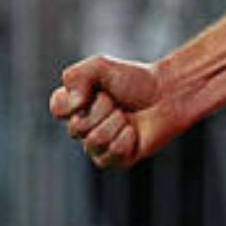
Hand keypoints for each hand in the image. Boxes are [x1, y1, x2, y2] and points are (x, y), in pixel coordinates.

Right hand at [50, 55, 181, 167]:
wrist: (168, 94)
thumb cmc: (136, 80)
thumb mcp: (101, 66)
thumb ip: (77, 76)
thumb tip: (74, 105)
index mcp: (76, 105)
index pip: (58, 109)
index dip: (74, 101)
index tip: (95, 90)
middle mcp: (84, 127)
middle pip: (77, 127)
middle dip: (103, 109)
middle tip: (118, 102)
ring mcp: (99, 146)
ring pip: (95, 141)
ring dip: (116, 123)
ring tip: (127, 116)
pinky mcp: (116, 160)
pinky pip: (113, 152)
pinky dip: (127, 137)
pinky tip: (134, 131)